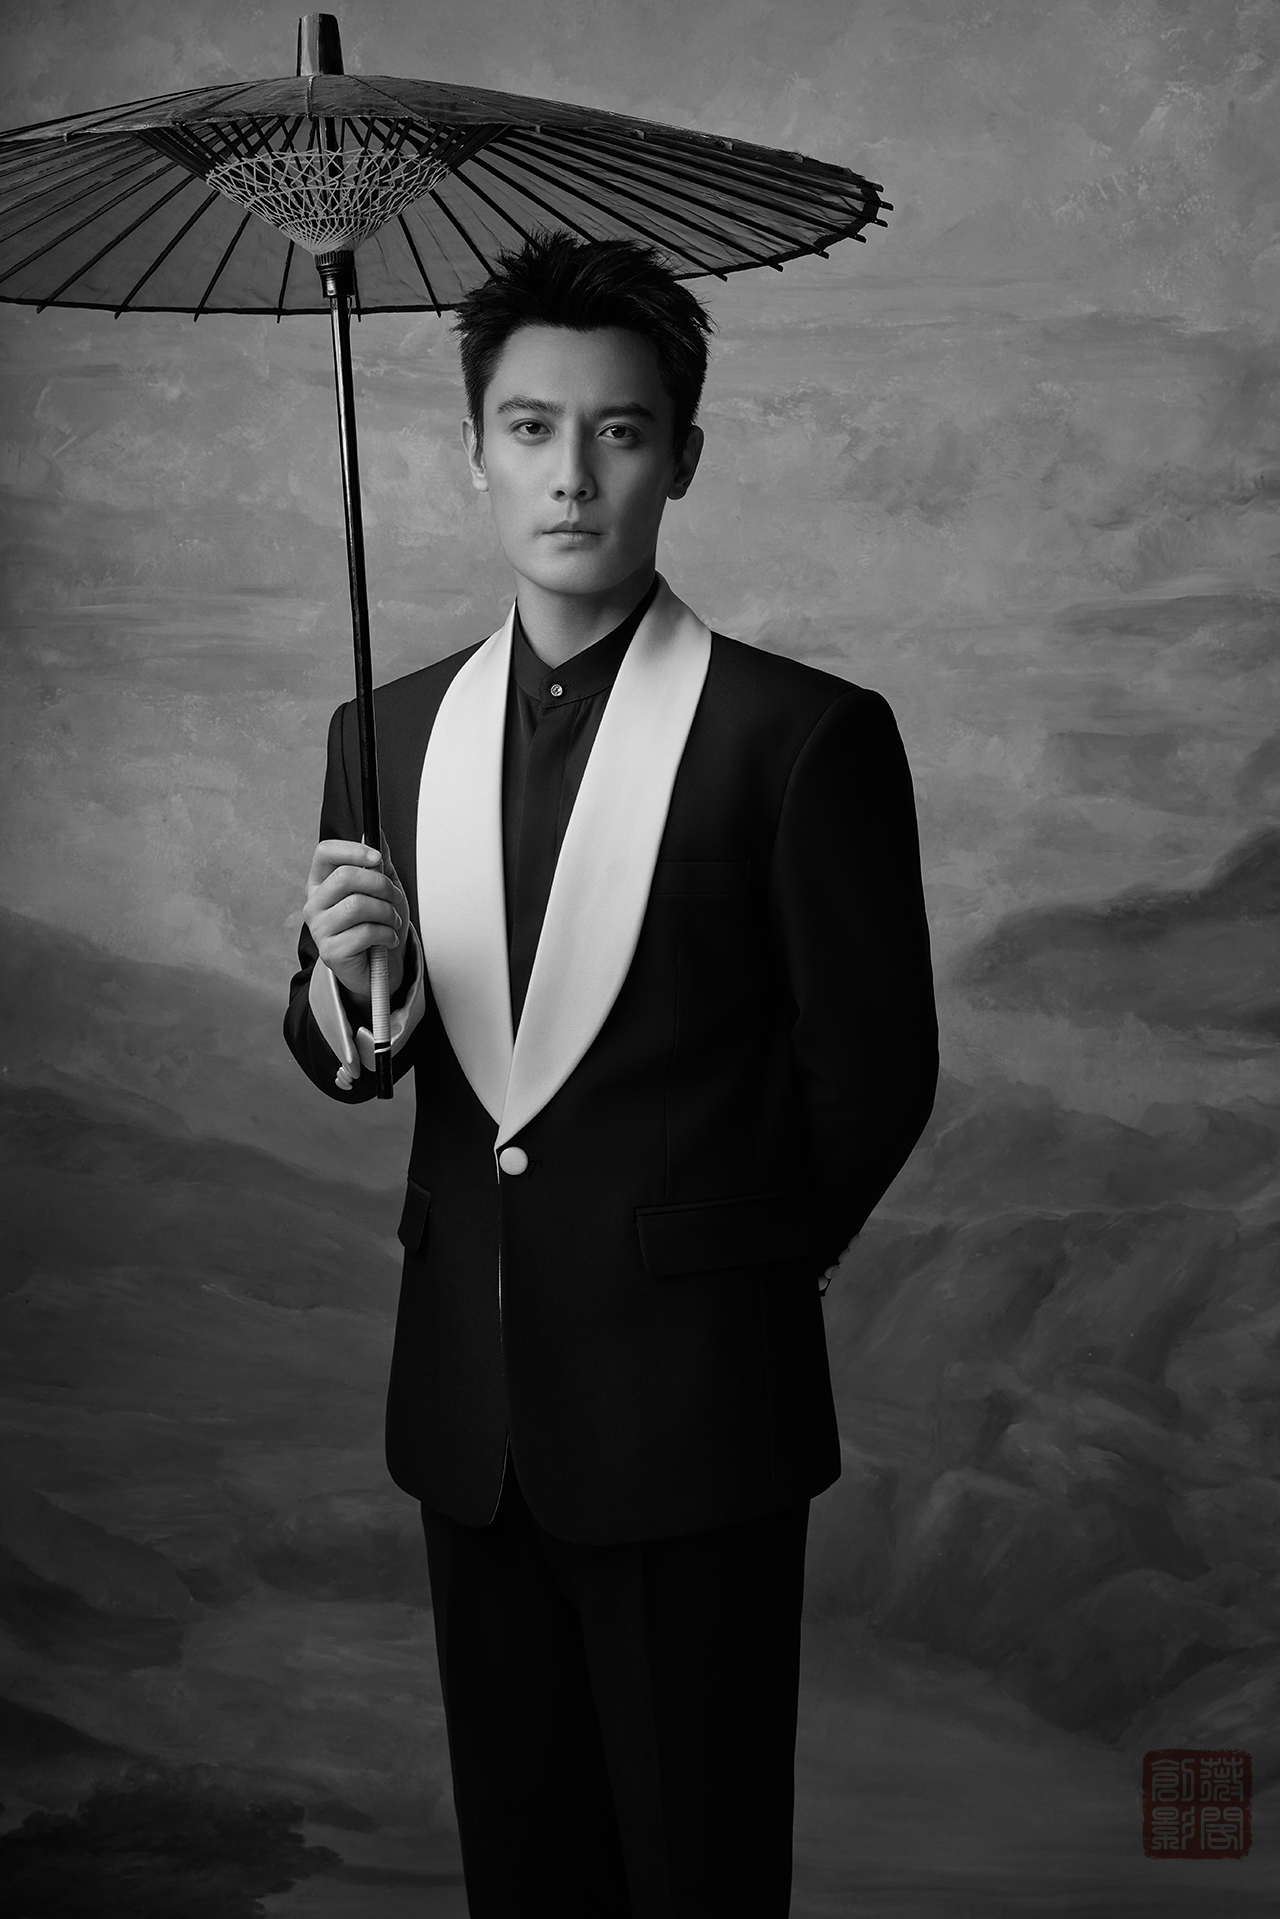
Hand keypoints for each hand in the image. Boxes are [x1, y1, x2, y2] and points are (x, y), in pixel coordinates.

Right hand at [303, 838, 407, 1010]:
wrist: (381, 966)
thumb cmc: (377, 925)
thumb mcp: (382, 889)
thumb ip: (379, 862)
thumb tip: (378, 832)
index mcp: (322, 883)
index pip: (325, 853)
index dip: (352, 850)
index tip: (377, 857)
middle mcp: (315, 904)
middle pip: (345, 877)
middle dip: (380, 885)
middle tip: (393, 897)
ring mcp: (319, 929)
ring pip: (358, 905)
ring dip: (387, 913)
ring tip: (392, 921)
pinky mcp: (331, 952)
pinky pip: (365, 932)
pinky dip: (386, 934)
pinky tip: (387, 939)